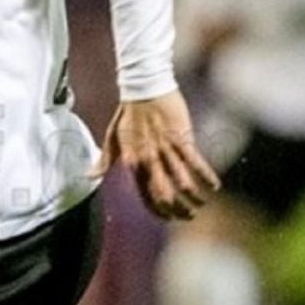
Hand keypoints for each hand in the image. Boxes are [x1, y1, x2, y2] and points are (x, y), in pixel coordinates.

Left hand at [93, 89, 219, 218]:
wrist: (144, 86)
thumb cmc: (128, 112)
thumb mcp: (112, 137)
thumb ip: (105, 161)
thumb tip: (89, 176)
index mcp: (133, 162)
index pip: (146, 197)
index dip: (159, 212)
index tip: (169, 218)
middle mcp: (149, 160)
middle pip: (166, 196)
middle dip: (179, 210)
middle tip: (189, 216)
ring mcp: (166, 150)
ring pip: (183, 183)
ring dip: (194, 198)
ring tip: (202, 203)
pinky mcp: (181, 138)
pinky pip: (195, 163)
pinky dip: (206, 176)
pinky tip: (214, 185)